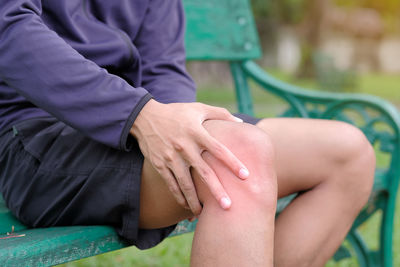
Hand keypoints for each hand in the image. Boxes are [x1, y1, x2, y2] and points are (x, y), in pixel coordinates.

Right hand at [130, 99, 248, 214]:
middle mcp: (185, 147)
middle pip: (204, 172)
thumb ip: (220, 113)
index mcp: (197, 133)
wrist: (145, 117)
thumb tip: (241, 122)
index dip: (232, 163)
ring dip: (195, 200)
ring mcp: (171, 157)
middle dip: (216, 191)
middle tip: (228, 206)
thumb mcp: (198, 108)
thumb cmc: (176, 113)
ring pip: (185, 184)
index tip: (245, 176)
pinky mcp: (160, 165)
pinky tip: (187, 206)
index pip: (219, 150)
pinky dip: (179, 197)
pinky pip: (171, 185)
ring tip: (204, 213)